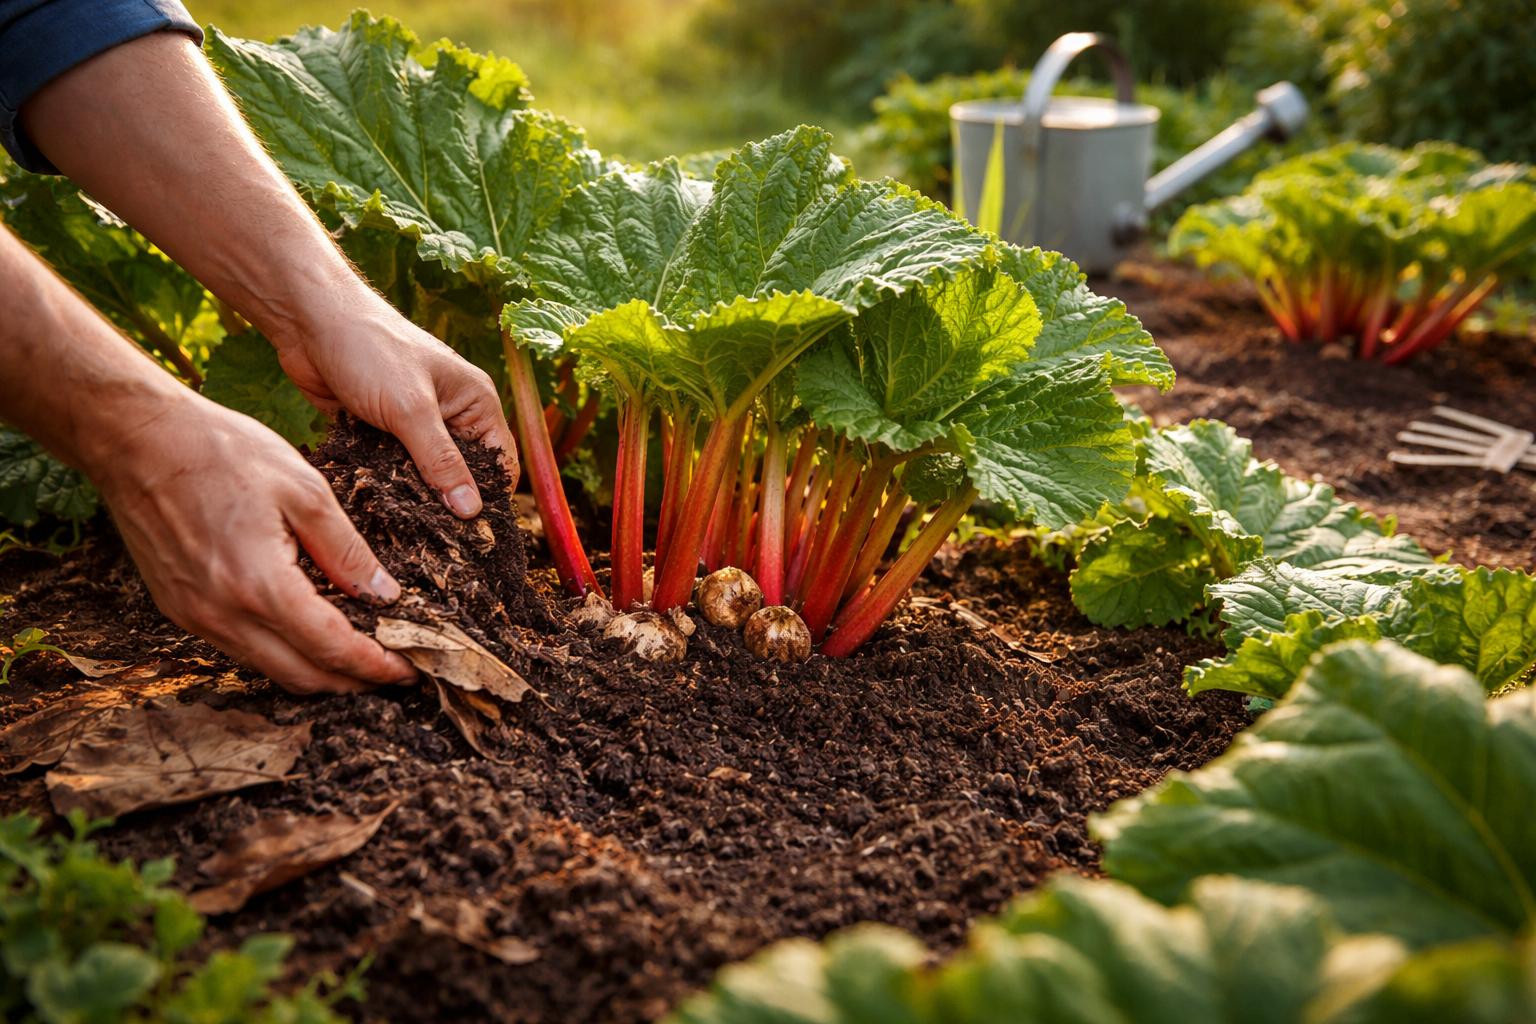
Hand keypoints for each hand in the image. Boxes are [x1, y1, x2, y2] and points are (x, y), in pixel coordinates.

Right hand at [95, 391, 417, 694]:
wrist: (134, 438)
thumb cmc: (221, 451)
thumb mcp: (304, 491)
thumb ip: (346, 550)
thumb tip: (385, 596)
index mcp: (260, 585)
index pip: (333, 649)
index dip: (377, 667)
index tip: (411, 672)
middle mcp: (222, 614)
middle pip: (302, 676)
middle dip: (353, 681)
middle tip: (394, 671)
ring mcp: (195, 616)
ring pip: (270, 669)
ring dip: (317, 670)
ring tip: (359, 656)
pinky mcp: (179, 609)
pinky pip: (240, 649)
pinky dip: (281, 652)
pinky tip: (307, 632)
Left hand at [271, 291, 517, 518]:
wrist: (309, 321)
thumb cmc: (370, 349)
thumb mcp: (411, 408)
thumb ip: (441, 461)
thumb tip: (473, 512)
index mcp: (475, 403)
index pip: (500, 463)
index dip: (492, 499)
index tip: (476, 539)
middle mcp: (451, 416)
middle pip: (463, 475)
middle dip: (450, 505)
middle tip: (436, 544)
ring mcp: (414, 425)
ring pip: (425, 477)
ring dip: (413, 498)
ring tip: (406, 533)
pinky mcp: (380, 433)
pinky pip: (392, 470)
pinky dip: (386, 487)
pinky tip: (377, 510)